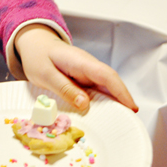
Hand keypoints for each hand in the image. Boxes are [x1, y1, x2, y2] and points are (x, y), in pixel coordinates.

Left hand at [14, 24, 137, 111]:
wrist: (34, 44)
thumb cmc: (37, 57)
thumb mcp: (45, 74)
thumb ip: (64, 88)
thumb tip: (85, 104)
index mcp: (80, 61)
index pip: (107, 75)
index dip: (121, 92)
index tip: (132, 108)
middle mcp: (88, 65)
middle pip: (111, 82)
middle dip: (123, 100)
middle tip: (130, 122)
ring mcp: (88, 71)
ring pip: (106, 87)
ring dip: (115, 102)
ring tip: (121, 122)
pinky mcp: (84, 77)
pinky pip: (97, 89)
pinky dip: (103, 101)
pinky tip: (105, 114)